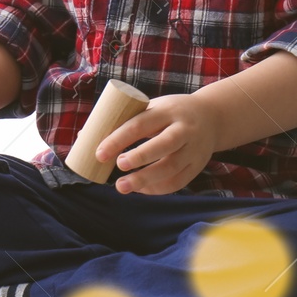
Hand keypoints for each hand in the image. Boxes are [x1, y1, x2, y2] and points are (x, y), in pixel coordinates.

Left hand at [95, 93, 221, 194]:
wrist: (211, 116)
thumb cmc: (168, 113)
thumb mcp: (151, 107)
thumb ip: (123, 121)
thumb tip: (84, 137)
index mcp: (166, 110)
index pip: (140, 124)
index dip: (118, 139)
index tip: (99, 153)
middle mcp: (184, 129)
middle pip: (162, 146)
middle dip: (138, 158)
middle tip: (117, 167)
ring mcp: (194, 149)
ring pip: (171, 167)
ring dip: (145, 179)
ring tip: (122, 186)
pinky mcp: (198, 165)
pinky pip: (179, 181)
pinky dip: (158, 189)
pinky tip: (141, 189)